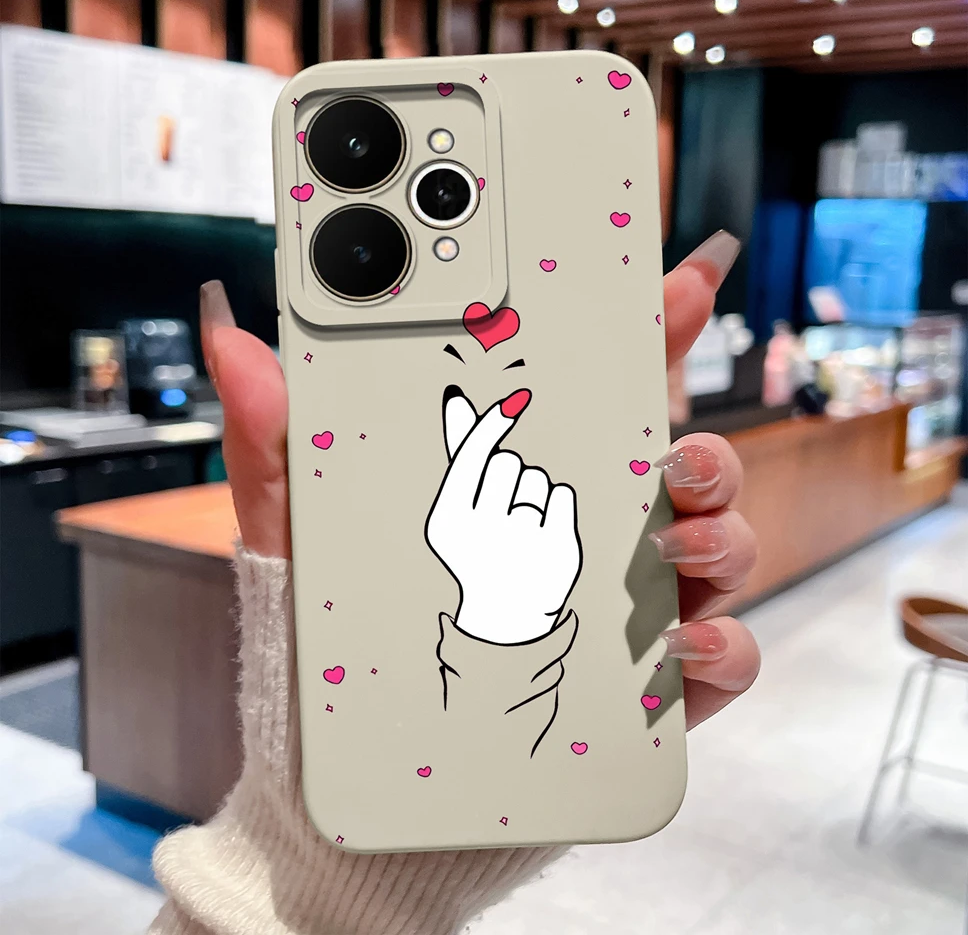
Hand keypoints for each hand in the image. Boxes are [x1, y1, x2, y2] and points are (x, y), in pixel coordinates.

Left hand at [201, 228, 758, 728]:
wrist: (363, 775)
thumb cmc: (340, 639)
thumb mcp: (302, 529)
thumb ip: (275, 432)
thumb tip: (228, 331)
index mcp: (526, 484)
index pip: (602, 394)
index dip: (650, 333)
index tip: (682, 280)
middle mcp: (590, 535)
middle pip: (684, 467)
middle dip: (704, 448)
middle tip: (675, 456)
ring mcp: (626, 608)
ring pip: (716, 547)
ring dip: (719, 535)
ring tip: (670, 548)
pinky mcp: (645, 689)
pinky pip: (717, 658)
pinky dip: (723, 645)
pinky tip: (684, 645)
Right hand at [426, 386, 580, 643]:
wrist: (507, 613)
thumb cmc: (478, 547)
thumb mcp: (457, 508)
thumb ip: (460, 453)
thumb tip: (456, 398)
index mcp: (450, 520)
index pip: (473, 455)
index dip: (491, 425)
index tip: (512, 404)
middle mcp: (484, 531)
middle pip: (508, 463)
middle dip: (509, 476)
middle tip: (503, 510)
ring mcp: (523, 541)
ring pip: (537, 478)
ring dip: (532, 493)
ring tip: (523, 526)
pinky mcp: (558, 548)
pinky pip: (561, 493)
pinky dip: (555, 506)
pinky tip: (544, 531)